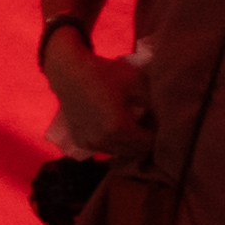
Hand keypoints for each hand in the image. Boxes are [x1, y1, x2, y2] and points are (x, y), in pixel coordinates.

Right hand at [41, 30, 152, 157]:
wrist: (69, 72)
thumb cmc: (104, 73)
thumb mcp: (136, 80)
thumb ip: (150, 100)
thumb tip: (155, 114)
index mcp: (119, 128)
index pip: (147, 143)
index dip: (154, 131)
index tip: (153, 118)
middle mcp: (104, 142)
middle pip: (133, 152)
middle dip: (142, 139)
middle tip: (143, 122)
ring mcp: (90, 143)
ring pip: (118, 152)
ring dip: (126, 143)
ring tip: (128, 124)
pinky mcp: (80, 141)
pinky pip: (103, 148)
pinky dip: (111, 142)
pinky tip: (111, 126)